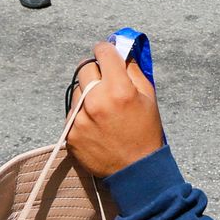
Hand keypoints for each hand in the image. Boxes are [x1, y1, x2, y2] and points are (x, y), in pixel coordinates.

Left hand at [65, 40, 164, 177]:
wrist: (135, 170)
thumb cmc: (145, 132)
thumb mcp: (148, 97)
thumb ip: (133, 70)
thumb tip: (122, 51)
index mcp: (119, 89)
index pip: (103, 52)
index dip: (106, 49)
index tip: (107, 53)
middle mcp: (96, 101)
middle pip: (85, 68)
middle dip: (96, 70)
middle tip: (105, 81)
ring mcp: (80, 118)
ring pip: (77, 90)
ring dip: (87, 93)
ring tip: (102, 109)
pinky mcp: (71, 133)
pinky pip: (73, 112)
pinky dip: (82, 113)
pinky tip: (96, 124)